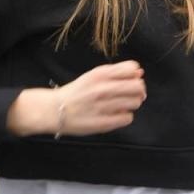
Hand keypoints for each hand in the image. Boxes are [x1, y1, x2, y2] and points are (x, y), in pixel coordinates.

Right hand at [6, 60, 146, 136]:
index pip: (132, 69)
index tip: (128, 81)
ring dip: (132, 104)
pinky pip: (127, 118)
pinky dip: (124, 117)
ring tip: (120, 105)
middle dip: (138, 91)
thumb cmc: (77, 92)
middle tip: (130, 95)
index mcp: (100, 74)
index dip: (134, 75)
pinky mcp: (103, 123)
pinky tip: (115, 115)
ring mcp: (102, 107)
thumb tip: (140, 73)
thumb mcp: (94, 76)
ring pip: (135, 103)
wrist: (54, 110)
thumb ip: (116, 72)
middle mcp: (102, 89)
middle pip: (137, 86)